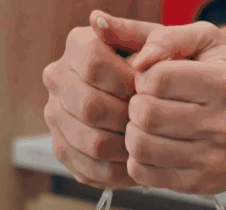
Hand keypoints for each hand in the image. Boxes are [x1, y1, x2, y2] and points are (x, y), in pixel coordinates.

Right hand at [42, 11, 159, 188]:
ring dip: (126, 146)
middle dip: (127, 117)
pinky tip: (137, 160)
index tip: (147, 89)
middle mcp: (58, 78)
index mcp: (78, 45)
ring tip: (147, 141)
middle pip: (89, 106)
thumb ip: (140, 32)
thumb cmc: (169, 69)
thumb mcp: (169, 43)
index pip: (92, 62)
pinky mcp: (62, 148)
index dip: (125, 81)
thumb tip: (97, 21)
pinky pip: (89, 169)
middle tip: (150, 120)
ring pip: (90, 142)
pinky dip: (119, 171)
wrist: (166, 100)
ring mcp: (56, 115)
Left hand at [122, 21, 225, 194]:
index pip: (159, 78)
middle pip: (148, 114)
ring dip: (132, 132)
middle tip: (143, 103)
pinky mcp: (199, 184)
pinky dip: (137, 159)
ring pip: (142, 146)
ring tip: (143, 125)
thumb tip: (139, 62)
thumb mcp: (212, 44)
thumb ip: (171, 38)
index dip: (143, 77)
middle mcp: (225, 125)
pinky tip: (150, 147)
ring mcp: (213, 160)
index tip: (150, 81)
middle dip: (135, 105)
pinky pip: (144, 174)